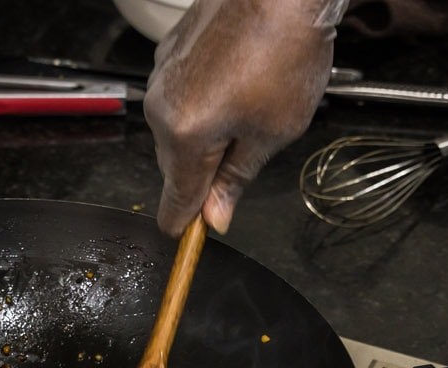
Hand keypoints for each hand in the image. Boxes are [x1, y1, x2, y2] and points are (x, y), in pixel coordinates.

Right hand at [143, 0, 345, 235]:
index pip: (177, 198)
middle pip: (176, 163)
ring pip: (179, 127)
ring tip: (252, 105)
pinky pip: (183, 93)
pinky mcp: (171, 50)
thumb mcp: (273, 132)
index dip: (184, 223)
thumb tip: (217, 214)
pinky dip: (206, 99)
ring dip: (209, 132)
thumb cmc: (285, 49)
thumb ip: (236, 179)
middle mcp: (162, 105)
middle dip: (207, 170)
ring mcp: (163, 74)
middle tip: (248, 157)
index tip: (185, 238)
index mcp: (185, 133)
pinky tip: (241, 81)